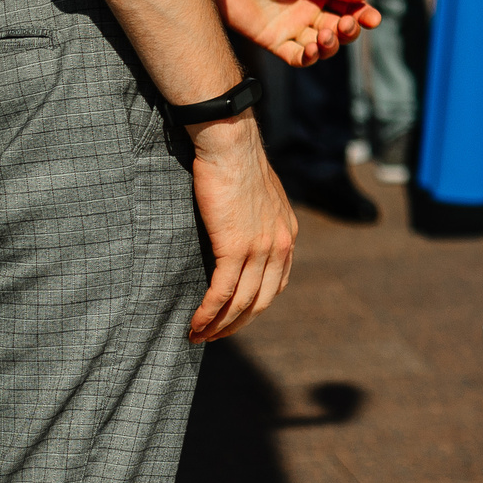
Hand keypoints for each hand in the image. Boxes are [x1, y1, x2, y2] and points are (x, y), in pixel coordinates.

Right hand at [183, 114, 297, 341]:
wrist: (231, 145)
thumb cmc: (238, 165)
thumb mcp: (260, 197)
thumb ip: (258, 220)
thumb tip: (243, 232)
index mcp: (287, 234)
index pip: (277, 283)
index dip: (256, 306)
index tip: (236, 317)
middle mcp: (281, 244)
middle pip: (262, 300)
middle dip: (238, 323)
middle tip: (214, 336)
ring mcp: (260, 248)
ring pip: (242, 301)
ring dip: (219, 325)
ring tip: (199, 337)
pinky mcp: (236, 247)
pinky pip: (222, 291)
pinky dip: (208, 312)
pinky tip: (195, 324)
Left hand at [214, 0, 377, 66]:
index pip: (349, 7)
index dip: (364, 14)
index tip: (373, 19)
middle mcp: (309, 11)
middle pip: (340, 30)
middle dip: (349, 31)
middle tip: (346, 24)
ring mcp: (292, 28)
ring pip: (322, 47)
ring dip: (331, 46)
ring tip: (325, 35)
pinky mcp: (274, 42)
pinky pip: (297, 58)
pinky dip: (309, 58)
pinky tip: (312, 50)